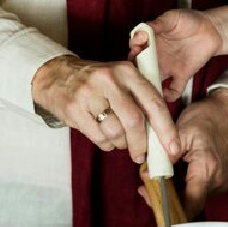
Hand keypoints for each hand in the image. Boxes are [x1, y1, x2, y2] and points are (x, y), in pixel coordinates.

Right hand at [31, 55, 180, 162]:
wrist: (55, 75)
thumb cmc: (96, 82)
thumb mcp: (120, 79)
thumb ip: (140, 99)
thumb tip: (161, 134)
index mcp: (127, 72)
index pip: (154, 103)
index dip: (166, 129)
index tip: (172, 148)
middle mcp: (110, 80)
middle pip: (134, 121)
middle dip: (140, 144)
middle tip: (140, 155)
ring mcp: (90, 93)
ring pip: (115, 132)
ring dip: (121, 144)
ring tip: (118, 139)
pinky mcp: (74, 109)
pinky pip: (98, 137)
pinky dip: (106, 144)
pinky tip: (104, 137)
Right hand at [128, 9, 222, 101]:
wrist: (212, 29)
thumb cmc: (190, 20)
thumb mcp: (172, 18)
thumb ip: (158, 23)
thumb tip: (144, 28)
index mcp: (152, 43)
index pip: (136, 50)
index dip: (133, 51)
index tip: (135, 49)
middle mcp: (157, 57)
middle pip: (141, 69)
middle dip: (137, 73)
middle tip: (138, 73)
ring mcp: (169, 68)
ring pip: (154, 82)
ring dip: (150, 87)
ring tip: (148, 89)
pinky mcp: (182, 75)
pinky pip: (174, 90)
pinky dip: (170, 96)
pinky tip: (166, 95)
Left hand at [137, 88, 227, 217]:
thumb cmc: (207, 120)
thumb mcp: (181, 132)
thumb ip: (164, 155)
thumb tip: (149, 174)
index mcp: (207, 168)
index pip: (191, 202)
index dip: (172, 210)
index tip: (155, 204)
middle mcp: (216, 181)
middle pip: (188, 204)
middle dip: (165, 200)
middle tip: (146, 187)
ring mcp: (218, 184)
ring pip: (191, 199)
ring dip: (172, 193)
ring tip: (156, 178)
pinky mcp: (216, 183)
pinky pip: (196, 192)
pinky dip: (181, 188)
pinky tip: (170, 176)